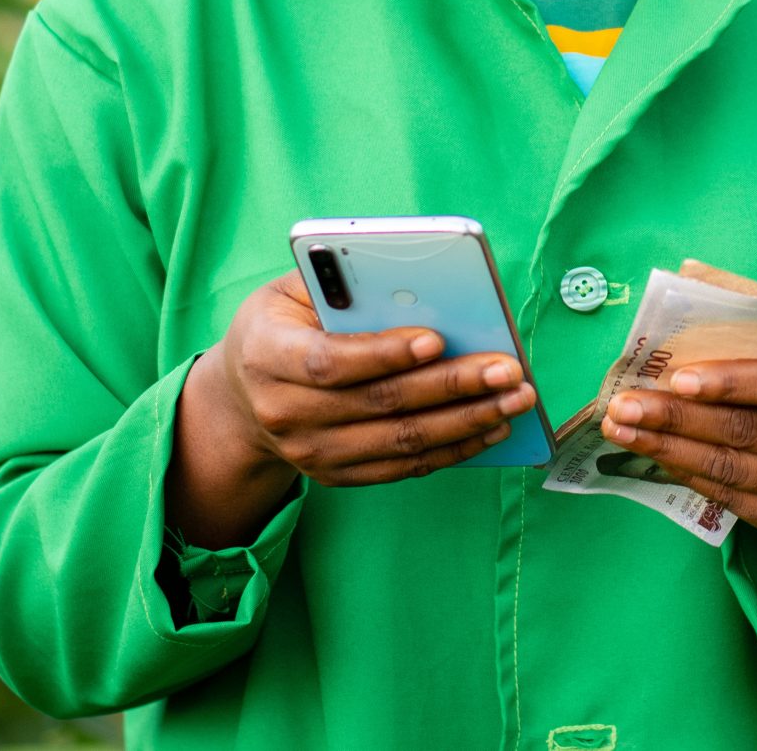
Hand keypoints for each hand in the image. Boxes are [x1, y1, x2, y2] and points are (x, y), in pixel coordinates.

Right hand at [170, 272, 536, 543]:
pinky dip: (452, 449)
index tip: (437, 339)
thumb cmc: (281, 326)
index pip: (329, 361)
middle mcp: (284, 412)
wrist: (242, 397)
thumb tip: (415, 281)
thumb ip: (340, 283)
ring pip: (399, 441)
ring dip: (465, 422)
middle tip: (507, 369)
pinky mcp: (336, 476)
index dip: (384, 352)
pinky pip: (402, 467)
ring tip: (514, 399)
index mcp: (267, 355)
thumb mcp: (290, 291)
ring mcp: (310, 453)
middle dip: (451, 386)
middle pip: (379, 404)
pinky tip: (490, 428)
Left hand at [598, 341, 756, 548]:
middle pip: (749, 430)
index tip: (676, 378)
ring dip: (668, 450)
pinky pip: (733, 499)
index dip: (731, 381)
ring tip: (622, 431)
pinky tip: (656, 456)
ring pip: (733, 469)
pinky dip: (689, 475)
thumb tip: (686, 290)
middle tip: (624, 406)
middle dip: (678, 417)